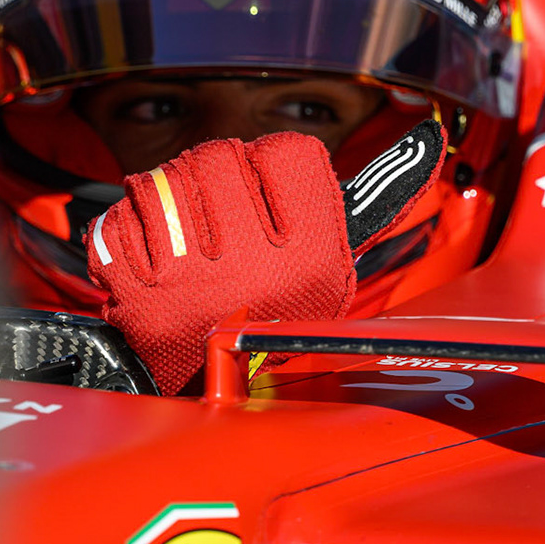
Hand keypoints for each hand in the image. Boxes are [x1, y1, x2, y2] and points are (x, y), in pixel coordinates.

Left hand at [88, 121, 443, 393]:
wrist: (220, 404)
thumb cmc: (274, 328)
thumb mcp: (331, 276)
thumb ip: (365, 206)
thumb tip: (426, 139)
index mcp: (314, 261)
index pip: (288, 152)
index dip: (269, 161)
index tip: (263, 184)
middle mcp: (256, 271)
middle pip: (219, 155)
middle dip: (211, 172)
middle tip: (215, 206)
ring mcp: (190, 284)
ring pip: (163, 180)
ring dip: (165, 195)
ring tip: (182, 228)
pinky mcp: (138, 299)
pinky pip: (118, 221)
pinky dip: (126, 228)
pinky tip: (150, 253)